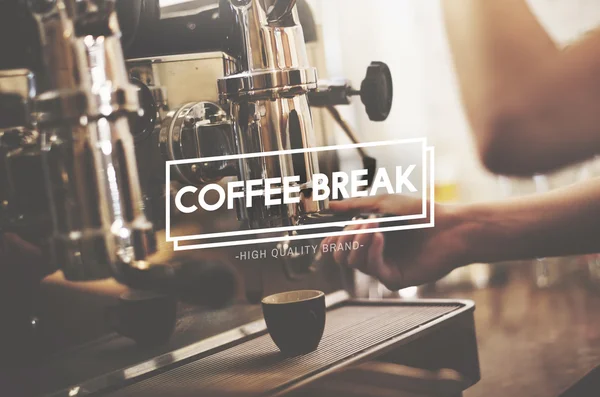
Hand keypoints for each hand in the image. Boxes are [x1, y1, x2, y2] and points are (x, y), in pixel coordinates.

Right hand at [321, 195, 471, 289]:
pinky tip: (380, 236)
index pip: (341, 245)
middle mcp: (376, 254)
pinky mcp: (395, 279)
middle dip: (344, 239)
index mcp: (371, 237)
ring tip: (373, 223)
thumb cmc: (423, 214)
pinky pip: (373, 268)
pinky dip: (372, 251)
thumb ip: (355, 205)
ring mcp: (385, 268)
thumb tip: (331, 204)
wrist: (450, 227)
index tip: (326, 234)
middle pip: (342, 257)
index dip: (330, 241)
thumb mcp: (384, 202)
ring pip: (355, 262)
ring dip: (359, 240)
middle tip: (355, 224)